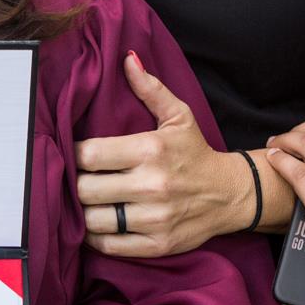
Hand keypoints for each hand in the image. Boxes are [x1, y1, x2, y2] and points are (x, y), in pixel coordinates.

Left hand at [76, 52, 247, 256]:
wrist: (231, 194)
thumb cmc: (196, 152)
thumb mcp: (178, 115)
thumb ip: (149, 88)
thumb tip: (127, 59)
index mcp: (150, 149)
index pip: (89, 154)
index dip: (73, 154)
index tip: (73, 153)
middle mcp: (151, 185)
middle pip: (85, 189)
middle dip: (75, 183)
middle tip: (76, 178)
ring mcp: (154, 218)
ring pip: (93, 219)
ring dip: (82, 211)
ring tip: (84, 201)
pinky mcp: (157, 244)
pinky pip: (109, 245)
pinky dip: (94, 237)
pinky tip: (94, 224)